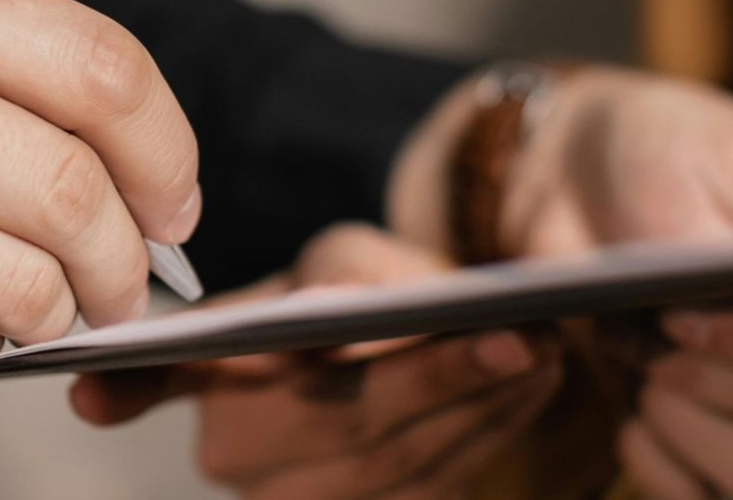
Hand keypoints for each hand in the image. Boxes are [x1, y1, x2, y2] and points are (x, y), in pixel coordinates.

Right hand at [71, 225, 563, 498]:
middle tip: (520, 332)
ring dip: (484, 405)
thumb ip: (344, 272)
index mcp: (205, 366)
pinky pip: (430, 489)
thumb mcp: (338, 257)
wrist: (367, 348)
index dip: (188, 377)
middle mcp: (233, 448)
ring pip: (398, 463)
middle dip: (442, 374)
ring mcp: (291, 499)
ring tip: (545, 347)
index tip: (259, 348)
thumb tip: (364, 310)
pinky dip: (488, 433)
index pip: (193, 372)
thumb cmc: (345, 288)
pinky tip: (531, 388)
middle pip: (345, 419)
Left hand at [395, 68, 732, 498]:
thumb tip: (730, 307)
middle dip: (716, 375)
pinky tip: (628, 418)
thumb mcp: (678, 172)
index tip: (683, 316)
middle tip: (650, 323)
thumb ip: (716, 250)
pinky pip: (718, 496)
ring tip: (636, 357)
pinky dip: (666, 470)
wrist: (588, 179)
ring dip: (687, 423)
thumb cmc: (654, 155)